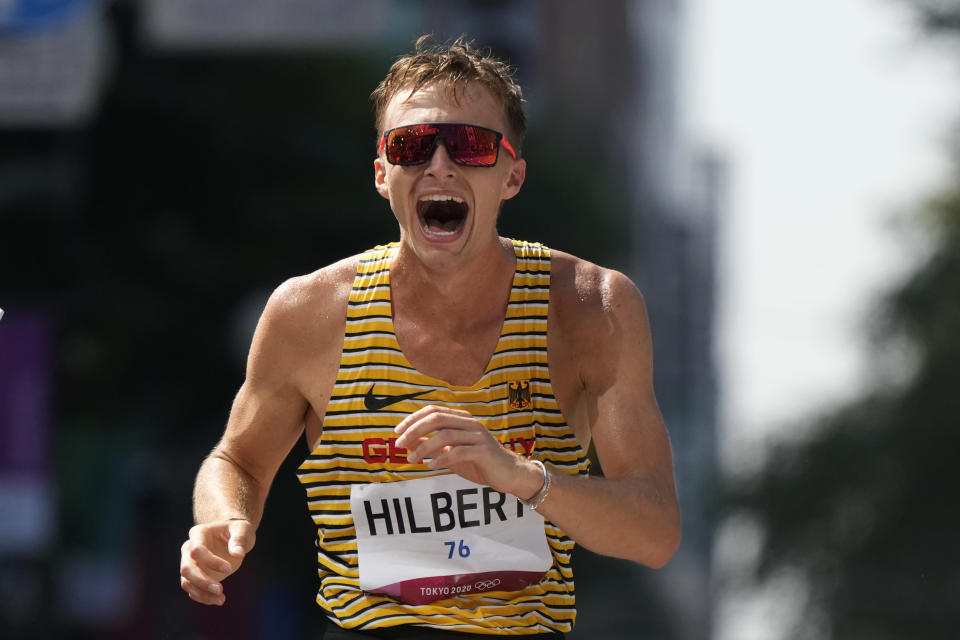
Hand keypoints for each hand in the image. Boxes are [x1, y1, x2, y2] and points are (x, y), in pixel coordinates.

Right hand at [179, 519, 254, 605]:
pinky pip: (192, 590)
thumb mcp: (243, 529)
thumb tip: (238, 554)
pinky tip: (217, 600)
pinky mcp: (194, 576)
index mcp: (199, 533)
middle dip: (202, 581)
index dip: (211, 562)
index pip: (197, 550)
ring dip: (202, 593)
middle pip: (186, 568)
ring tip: (221, 600)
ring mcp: (189, 563)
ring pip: (186, 582)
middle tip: (220, 590)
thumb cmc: (237, 530)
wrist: (233, 537)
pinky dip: (203, 597)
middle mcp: (189, 548)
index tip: (229, 569)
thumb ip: (239, 539)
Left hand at [394, 405, 541, 497]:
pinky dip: (441, 459)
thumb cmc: (479, 463)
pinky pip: (458, 452)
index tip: (397, 432)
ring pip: (445, 435)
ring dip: (424, 448)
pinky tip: (431, 466)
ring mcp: (477, 436)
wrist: (509, 474)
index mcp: (462, 419)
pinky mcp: (483, 451)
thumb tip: (409, 443)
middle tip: (400, 445)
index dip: (413, 419)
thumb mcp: (452, 453)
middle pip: (436, 419)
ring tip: (412, 460)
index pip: (433, 411)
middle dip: (414, 431)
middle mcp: (469, 423)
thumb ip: (434, 446)